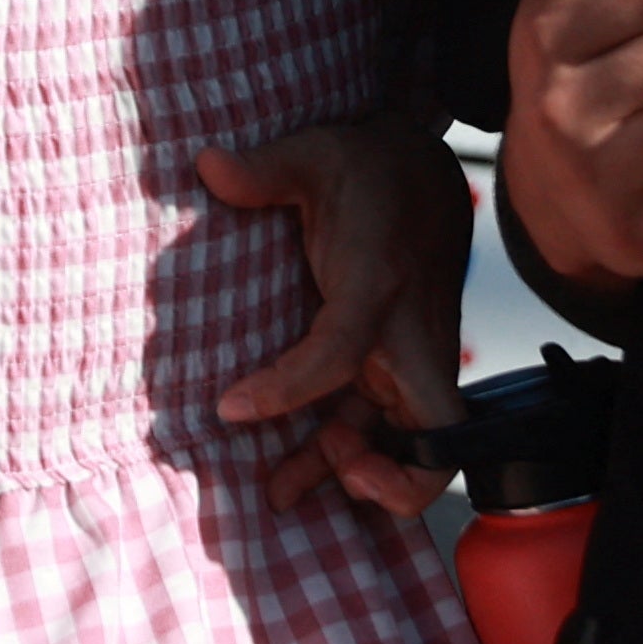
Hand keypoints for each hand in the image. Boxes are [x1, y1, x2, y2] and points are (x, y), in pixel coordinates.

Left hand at [206, 112, 476, 512]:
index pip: (342, 350)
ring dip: (358, 477)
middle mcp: (412, 334)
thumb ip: (263, 168)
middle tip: (329, 469)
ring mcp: (415, 357)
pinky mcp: (404, 367)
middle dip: (396, 473)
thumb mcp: (312, 152)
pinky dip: (355, 457)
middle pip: (435, 431)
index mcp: (382, 285)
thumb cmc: (367, 167)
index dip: (288, 388)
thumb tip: (207, 163)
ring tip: (282, 490)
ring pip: (409, 444)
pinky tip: (300, 470)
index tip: (230, 407)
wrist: (421, 168)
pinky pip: (389, 429)